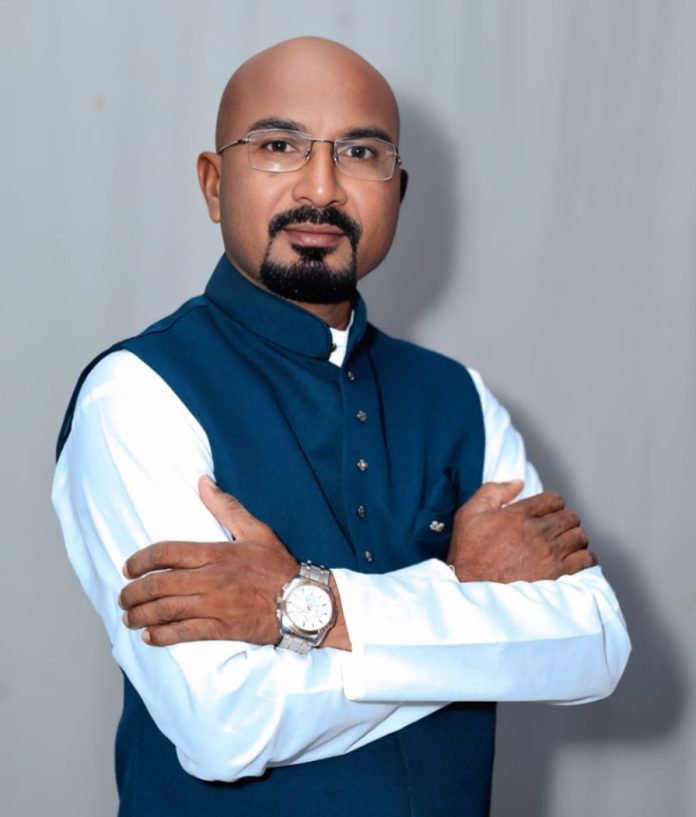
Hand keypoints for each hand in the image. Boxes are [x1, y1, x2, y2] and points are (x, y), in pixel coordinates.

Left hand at [119, 476, 298, 646]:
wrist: (304, 603)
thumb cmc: (278, 566)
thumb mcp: (256, 530)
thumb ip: (226, 507)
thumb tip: (203, 481)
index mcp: (216, 552)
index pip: (166, 553)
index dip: (140, 560)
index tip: (128, 567)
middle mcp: (211, 579)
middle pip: (159, 584)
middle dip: (133, 592)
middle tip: (123, 596)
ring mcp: (215, 606)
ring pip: (165, 610)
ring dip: (140, 615)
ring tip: (129, 617)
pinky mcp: (221, 629)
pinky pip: (183, 634)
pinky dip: (161, 636)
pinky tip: (149, 636)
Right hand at [447, 481, 595, 582]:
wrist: (472, 591)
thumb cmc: (468, 555)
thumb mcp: (468, 514)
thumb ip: (493, 492)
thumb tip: (517, 483)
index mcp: (519, 515)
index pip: (553, 499)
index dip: (550, 505)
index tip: (545, 514)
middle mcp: (538, 532)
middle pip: (570, 516)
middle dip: (563, 520)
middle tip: (553, 530)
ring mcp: (550, 554)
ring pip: (580, 536)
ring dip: (573, 538)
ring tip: (563, 545)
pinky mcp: (558, 574)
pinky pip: (586, 559)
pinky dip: (584, 558)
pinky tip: (573, 560)